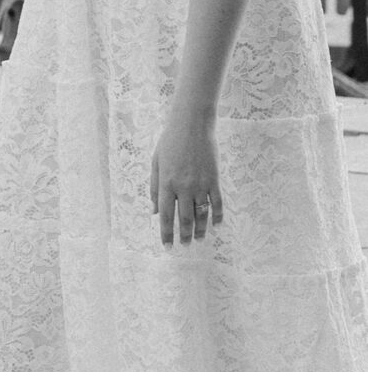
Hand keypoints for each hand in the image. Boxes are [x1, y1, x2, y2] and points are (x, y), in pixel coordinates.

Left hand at [149, 107, 223, 246]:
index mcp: (166, 183)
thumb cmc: (170, 142)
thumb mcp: (156, 162)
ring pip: (202, 214)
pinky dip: (218, 216)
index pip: (166, 215)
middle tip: (186, 246)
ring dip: (201, 230)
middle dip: (185, 235)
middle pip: (185, 219)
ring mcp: (201, 184)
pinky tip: (216, 225)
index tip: (168, 246)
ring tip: (199, 239)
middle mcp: (184, 187)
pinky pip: (217, 203)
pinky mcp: (214, 179)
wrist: (192, 124)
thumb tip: (155, 210)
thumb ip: (155, 188)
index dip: (166, 233)